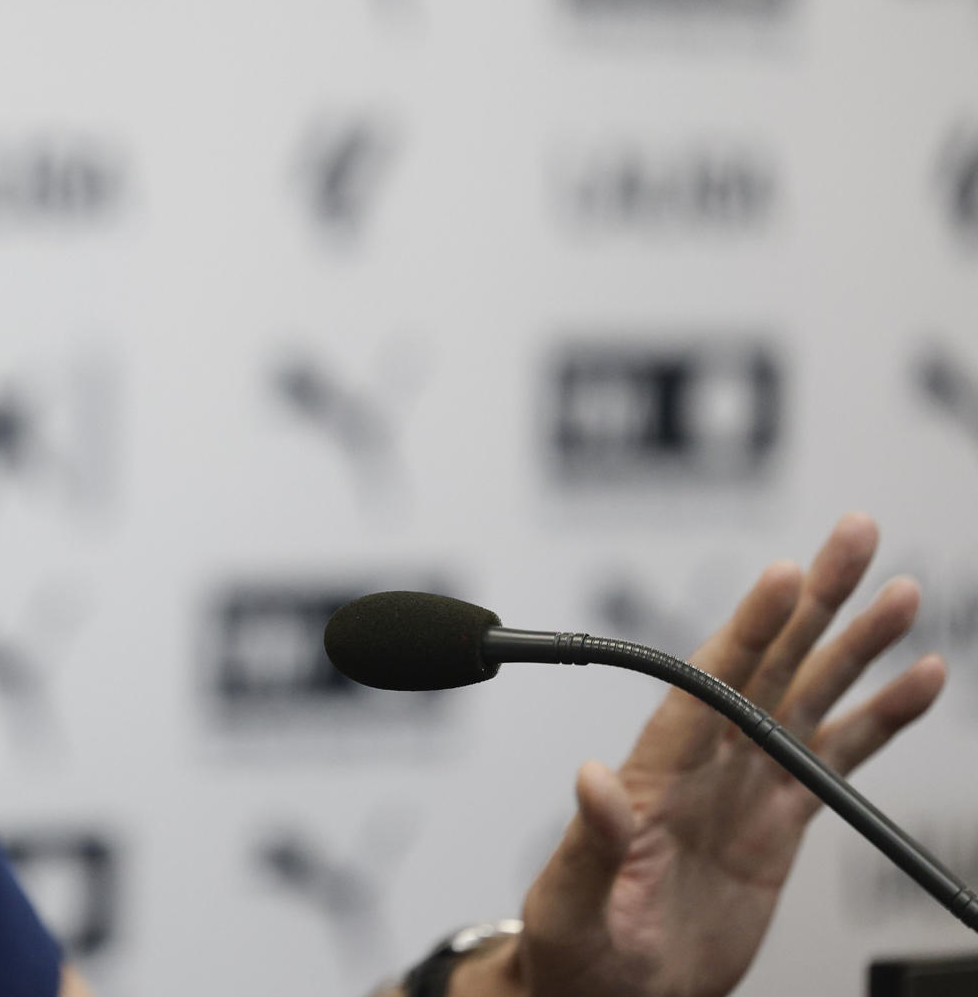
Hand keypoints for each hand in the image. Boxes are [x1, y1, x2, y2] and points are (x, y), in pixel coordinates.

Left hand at [462, 513, 947, 996]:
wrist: (608, 996)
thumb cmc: (575, 952)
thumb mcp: (569, 905)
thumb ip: (588, 844)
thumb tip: (592, 780)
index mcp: (653, 774)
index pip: (708, 684)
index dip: (750, 629)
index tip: (785, 573)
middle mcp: (702, 765)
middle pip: (767, 665)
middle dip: (813, 600)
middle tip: (854, 536)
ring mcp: (743, 787)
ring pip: (808, 697)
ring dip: (854, 646)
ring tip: (899, 593)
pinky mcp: (777, 821)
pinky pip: (837, 758)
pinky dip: (878, 718)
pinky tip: (917, 679)